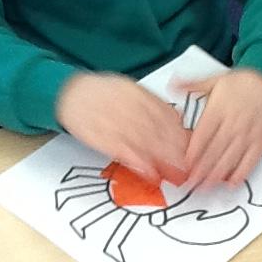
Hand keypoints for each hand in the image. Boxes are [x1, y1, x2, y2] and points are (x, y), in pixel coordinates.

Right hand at [56, 72, 188, 182]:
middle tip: (190, 166)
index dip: (179, 132)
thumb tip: (178, 118)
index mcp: (135, 92)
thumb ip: (152, 102)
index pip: (164, 112)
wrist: (69, 93)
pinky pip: (121, 151)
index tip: (193, 146)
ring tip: (176, 173)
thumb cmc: (102, 93)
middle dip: (175, 148)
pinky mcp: (99, 136)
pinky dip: (137, 163)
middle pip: (156, 128)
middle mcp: (126, 105)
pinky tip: (150, 173)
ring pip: (142, 141)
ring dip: (161, 158)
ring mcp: (112, 121)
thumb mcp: (129, 88)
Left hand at [182, 69, 261, 188]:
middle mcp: (232, 123)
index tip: (184, 165)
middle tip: (191, 184)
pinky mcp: (261, 140)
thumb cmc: (240, 82)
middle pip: (214, 150)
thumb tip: (172, 83)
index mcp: (218, 110)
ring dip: (217, 174)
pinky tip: (231, 183)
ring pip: (230, 158)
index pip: (203, 135)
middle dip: (202, 169)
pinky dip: (242, 173)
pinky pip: (251, 160)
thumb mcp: (214, 80)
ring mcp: (247, 133)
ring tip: (206, 187)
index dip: (193, 152)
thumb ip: (192, 84)